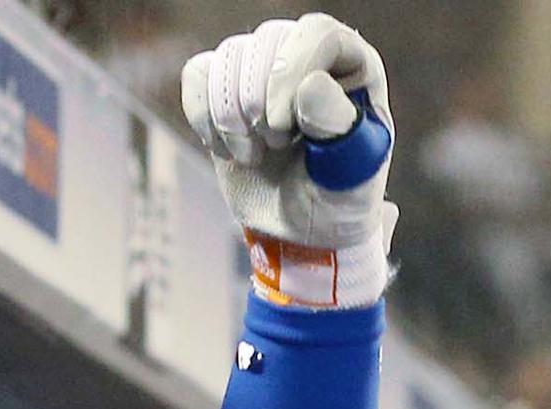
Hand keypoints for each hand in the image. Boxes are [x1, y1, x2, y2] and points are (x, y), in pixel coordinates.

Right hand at [182, 14, 394, 308]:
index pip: (316, 32)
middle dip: (260, 104)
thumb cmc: (337, 203)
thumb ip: (339, 132)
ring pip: (229, 57)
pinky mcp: (227, 87)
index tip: (284, 127)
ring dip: (232, 117)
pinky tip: (228, 149)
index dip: (291, 73)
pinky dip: (204, 115)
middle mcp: (309, 56)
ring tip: (256, 155)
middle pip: (267, 42)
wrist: (304, 235)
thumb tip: (311, 85)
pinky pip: (198, 73)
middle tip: (276, 147)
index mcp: (352, 66)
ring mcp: (265, 68)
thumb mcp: (351, 177)